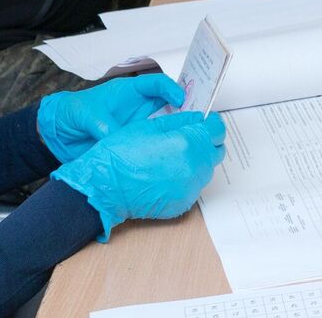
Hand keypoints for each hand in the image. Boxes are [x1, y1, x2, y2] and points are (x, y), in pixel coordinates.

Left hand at [37, 73, 184, 163]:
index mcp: (129, 92)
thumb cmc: (72, 113)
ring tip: (190, 138)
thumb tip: (113, 136)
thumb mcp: (85, 114)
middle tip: (199, 119)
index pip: (156, 84)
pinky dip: (162, 148)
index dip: (170, 88)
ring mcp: (137, 126)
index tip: (180, 99)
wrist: (59, 135)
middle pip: (168, 104)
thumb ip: (101, 124)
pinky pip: (152, 143)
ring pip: (164, 125)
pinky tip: (170, 155)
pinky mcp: (133, 143)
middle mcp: (138, 108)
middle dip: (185, 109)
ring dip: (176, 130)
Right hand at [51, 112, 226, 240]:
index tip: (206, 122)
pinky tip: (167, 174)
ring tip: (175, 156)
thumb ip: (179, 121)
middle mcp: (194, 167)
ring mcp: (190, 187)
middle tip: (190, 138)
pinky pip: (194, 186)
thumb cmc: (120, 156)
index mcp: (187, 143)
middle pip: (216, 151)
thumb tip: (197, 119)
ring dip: (198, 160)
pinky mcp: (183, 203)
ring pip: (206, 169)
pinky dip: (187, 178)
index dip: (212, 123)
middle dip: (206, 142)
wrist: (105, 188)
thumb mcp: (148, 126)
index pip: (217, 130)